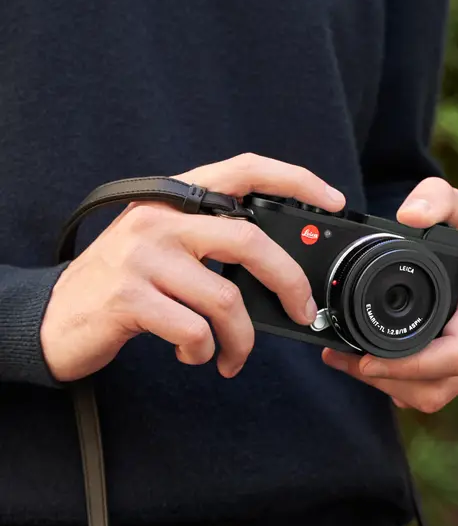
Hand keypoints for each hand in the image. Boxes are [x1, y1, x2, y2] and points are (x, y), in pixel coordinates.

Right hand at [41, 154, 345, 381]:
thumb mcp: (165, 246)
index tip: (333, 200)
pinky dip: (206, 352)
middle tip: (302, 312)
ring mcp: (142, 256)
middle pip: (250, 241)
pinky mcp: (129, 298)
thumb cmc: (126, 283)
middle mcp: (159, 218)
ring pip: (225, 299)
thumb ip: (213, 242)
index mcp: (174, 197)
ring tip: (234, 355)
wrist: (56, 317)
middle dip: (289, 283)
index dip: (295, 179)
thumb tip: (283, 271)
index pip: (244, 170)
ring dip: (242, 340)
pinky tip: (196, 355)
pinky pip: (194, 331)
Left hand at [322, 178, 457, 412]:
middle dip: (387, 379)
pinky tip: (366, 364)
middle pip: (439, 385)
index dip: (413, 365)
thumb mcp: (455, 206)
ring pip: (431, 394)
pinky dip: (395, 383)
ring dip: (386, 385)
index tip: (367, 360)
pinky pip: (427, 390)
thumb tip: (410, 215)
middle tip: (344, 360)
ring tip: (345, 361)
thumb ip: (435, 199)